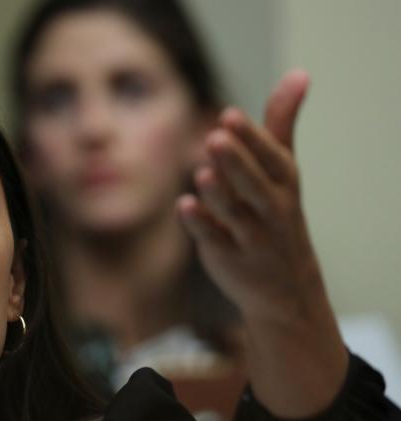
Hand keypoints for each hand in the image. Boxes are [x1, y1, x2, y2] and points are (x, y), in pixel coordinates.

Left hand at [177, 71, 347, 417]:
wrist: (284, 285)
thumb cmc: (277, 213)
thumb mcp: (283, 171)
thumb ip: (280, 125)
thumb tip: (298, 72)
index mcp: (283, 183)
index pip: (270, 158)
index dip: (251, 138)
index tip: (229, 114)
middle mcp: (270, 210)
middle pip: (253, 185)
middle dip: (236, 162)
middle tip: (215, 137)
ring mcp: (249, 237)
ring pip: (233, 213)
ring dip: (218, 193)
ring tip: (202, 173)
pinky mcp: (227, 257)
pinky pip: (213, 239)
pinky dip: (199, 224)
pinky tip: (184, 205)